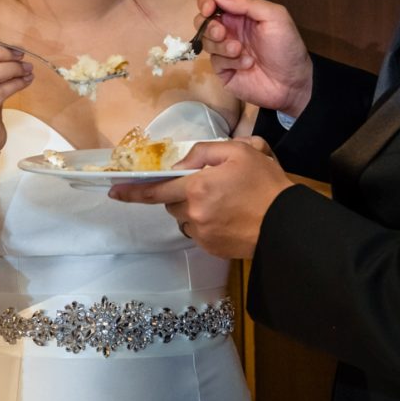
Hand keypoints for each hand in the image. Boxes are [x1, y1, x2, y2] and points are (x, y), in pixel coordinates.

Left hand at [109, 137, 291, 258]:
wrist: (286, 224)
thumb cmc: (264, 183)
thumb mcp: (239, 151)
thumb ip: (204, 152)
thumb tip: (182, 162)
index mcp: (197, 187)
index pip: (156, 189)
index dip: (133, 191)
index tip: (113, 192)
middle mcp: (194, 214)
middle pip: (171, 202)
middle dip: (181, 191)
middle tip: (208, 183)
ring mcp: (203, 235)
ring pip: (184, 218)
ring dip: (193, 208)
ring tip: (223, 200)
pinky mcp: (212, 249)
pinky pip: (197, 232)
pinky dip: (204, 222)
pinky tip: (227, 215)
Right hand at [192, 0, 313, 116]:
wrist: (293, 82)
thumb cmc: (287, 47)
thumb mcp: (275, 17)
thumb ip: (247, 3)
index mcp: (240, 14)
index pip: (213, 1)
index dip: (206, 1)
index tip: (208, 8)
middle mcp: (231, 30)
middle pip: (203, 21)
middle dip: (209, 25)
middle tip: (222, 32)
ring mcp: (226, 51)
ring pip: (206, 41)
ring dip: (221, 45)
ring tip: (239, 50)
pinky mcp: (225, 71)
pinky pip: (215, 61)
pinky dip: (230, 61)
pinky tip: (248, 64)